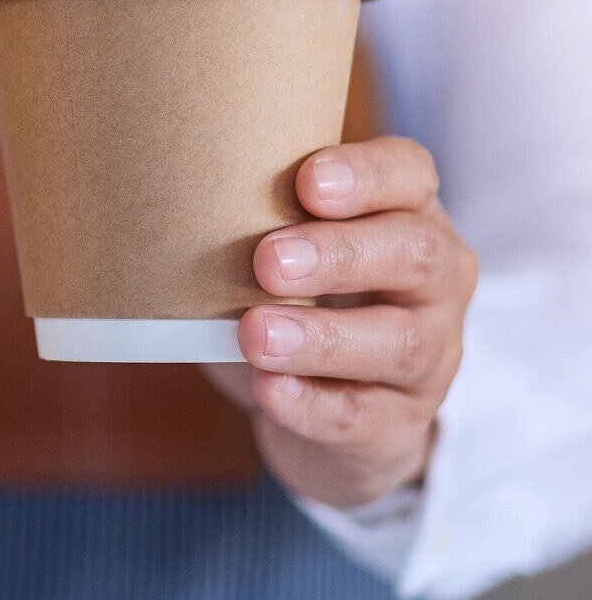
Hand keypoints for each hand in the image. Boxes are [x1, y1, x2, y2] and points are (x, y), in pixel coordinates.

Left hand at [207, 137, 477, 508]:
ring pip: (397, 343)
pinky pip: (363, 417)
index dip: (366, 173)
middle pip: (412, 252)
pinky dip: (312, 405)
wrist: (336, 415)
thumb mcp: (286, 248)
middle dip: (338, 254)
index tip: (307, 180)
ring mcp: (430, 358)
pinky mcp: (400, 426)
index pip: (409, 173)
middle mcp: (434, 281)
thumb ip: (251, 218)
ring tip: (255, 333)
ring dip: (321, 337)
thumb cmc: (298, 299)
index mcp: (406, 214)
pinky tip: (270, 391)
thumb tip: (165, 196)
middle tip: (267, 260)